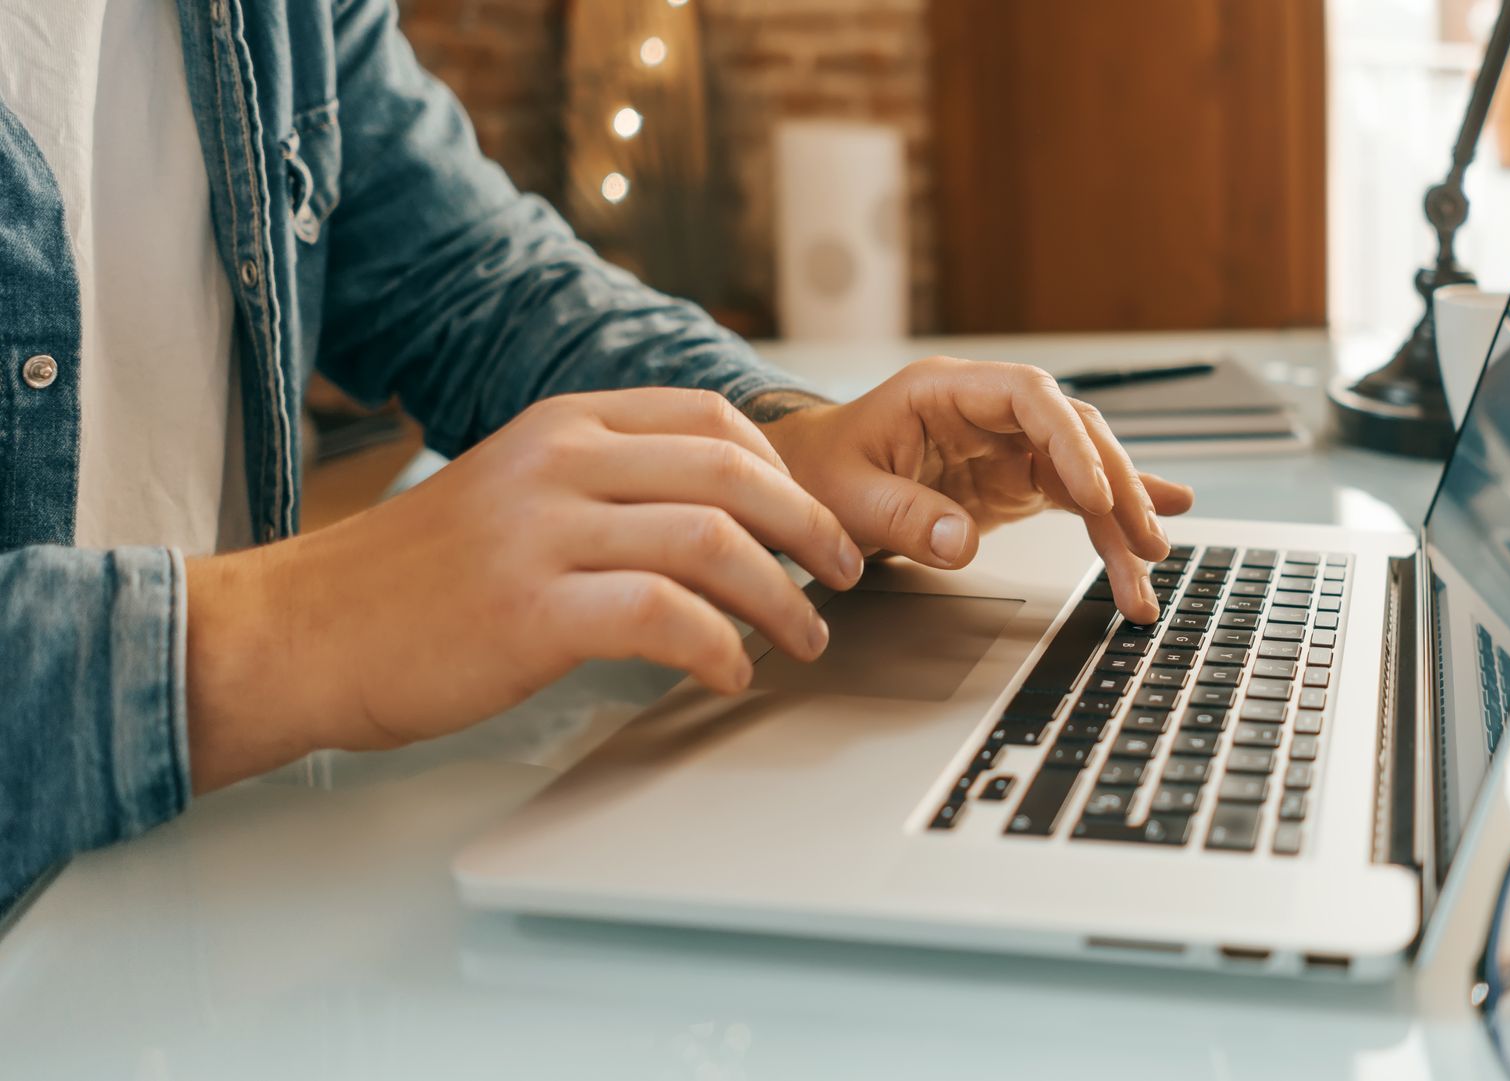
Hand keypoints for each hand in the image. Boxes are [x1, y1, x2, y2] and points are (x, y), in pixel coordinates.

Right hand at [184, 389, 865, 790]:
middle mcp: (559, 462)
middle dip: (810, 529)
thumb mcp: (511, 492)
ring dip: (783, 599)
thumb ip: (600, 484)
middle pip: (732, 472)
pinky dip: (719, 648)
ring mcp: (544, 533)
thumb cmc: (412, 580)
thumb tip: (714, 517)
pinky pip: (666, 617)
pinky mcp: (531, 611)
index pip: (712, 420)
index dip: (785, 474)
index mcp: (560, 424)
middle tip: (845, 577)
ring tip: (803, 640)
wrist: (301, 631)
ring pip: (714, 541)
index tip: (812, 522)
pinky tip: (728, 673)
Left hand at [756, 357, 1194, 622]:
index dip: (1069, 442)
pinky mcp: (1012, 481)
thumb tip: (959, 544)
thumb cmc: (817, 470)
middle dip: (1115, 487)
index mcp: (947, 391)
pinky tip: (1150, 534)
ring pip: (1084, 471)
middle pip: (1074, 433)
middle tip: (1143, 541)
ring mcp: (1005, 445)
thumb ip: (901, 517)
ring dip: (1119, 518)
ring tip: (1150, 566)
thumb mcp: (845, 496)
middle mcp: (988, 411)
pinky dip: (1108, 521)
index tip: (1094, 494)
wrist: (805, 477)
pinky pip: (1072, 498)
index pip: (1032, 397)